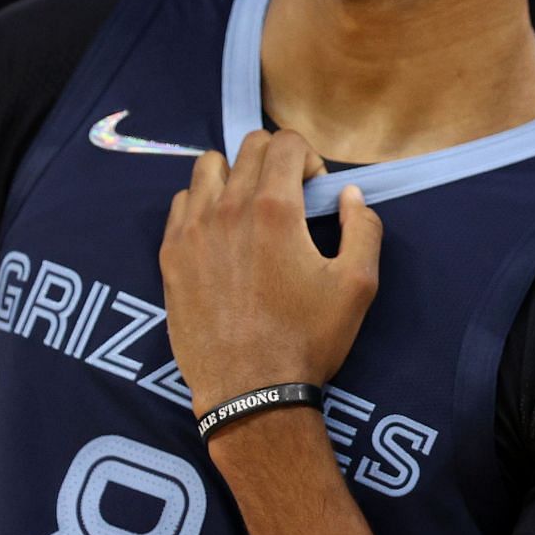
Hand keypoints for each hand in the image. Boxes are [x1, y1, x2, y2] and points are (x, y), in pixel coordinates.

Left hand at [159, 129, 382, 418]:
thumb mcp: (359, 284)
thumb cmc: (309, 337)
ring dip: (235, 174)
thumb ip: (363, 226)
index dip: (309, 158)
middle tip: (290, 198)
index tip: (316, 191)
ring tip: (250, 209)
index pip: (286, 142)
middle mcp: (227, 208)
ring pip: (207, 167)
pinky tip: (221, 234)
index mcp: (274, 209)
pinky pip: (181, 203)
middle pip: (248, 146)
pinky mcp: (170, 255)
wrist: (251, 391)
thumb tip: (348, 194)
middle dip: (276, 160)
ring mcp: (191, 230)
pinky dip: (204, 203)